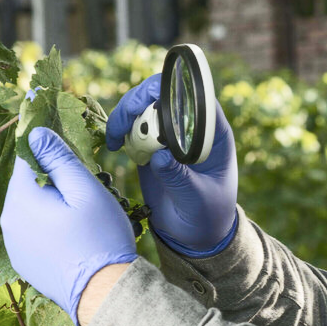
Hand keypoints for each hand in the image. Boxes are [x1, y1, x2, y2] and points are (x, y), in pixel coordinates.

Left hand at [1, 127, 137, 325]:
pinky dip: (46, 226)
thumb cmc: (99, 238)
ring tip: (79, 215)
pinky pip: (31, 231)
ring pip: (29, 208)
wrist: (103, 294)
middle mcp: (8, 221)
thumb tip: (35, 133)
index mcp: (20, 199)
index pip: (25, 156)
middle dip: (49, 178)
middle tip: (82, 187)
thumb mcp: (85, 190)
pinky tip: (70, 236)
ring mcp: (13, 245)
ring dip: (48, 203)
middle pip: (26, 184)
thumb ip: (59, 159)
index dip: (42, 144)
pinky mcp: (23, 262)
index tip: (58, 141)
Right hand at [105, 71, 238, 255]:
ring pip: (144, 107)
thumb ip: (180, 178)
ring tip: (114, 138)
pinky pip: (132, 127)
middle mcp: (190, 128)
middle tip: (122, 123)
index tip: (150, 104)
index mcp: (213, 134)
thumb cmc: (208, 214)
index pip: (196, 98)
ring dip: (125, 114)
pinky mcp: (150, 145)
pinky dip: (119, 130)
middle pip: (164, 95)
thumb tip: (160, 157)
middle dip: (140, 100)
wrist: (194, 233)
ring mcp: (169, 135)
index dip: (173, 92)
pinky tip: (114, 145)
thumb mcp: (198, 198)